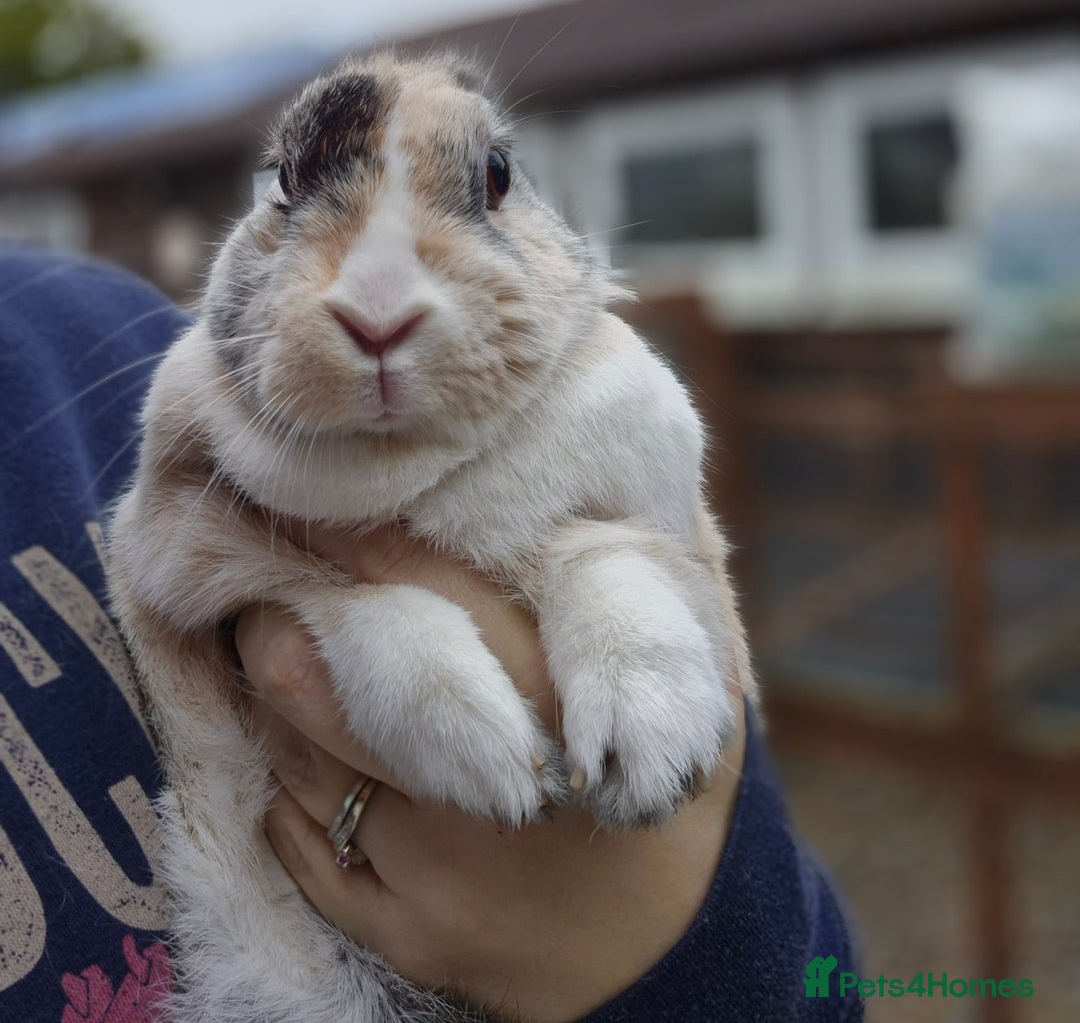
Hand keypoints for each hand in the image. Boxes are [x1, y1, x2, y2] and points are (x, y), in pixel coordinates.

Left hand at [234, 523, 744, 1022]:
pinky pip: (303, 847)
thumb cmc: (677, 792)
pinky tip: (297, 749)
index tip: (318, 504)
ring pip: (302, 760)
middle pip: (327, 687)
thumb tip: (644, 483)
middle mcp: (482, 792)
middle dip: (278, 621)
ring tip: (271, 645)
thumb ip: (665, 582)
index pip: (432, 601)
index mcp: (559, 711)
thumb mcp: (706, 682)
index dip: (363, 545)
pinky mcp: (403, 933)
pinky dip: (287, 789)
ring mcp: (433, 872)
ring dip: (277, 696)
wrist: (677, 956)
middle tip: (266, 575)